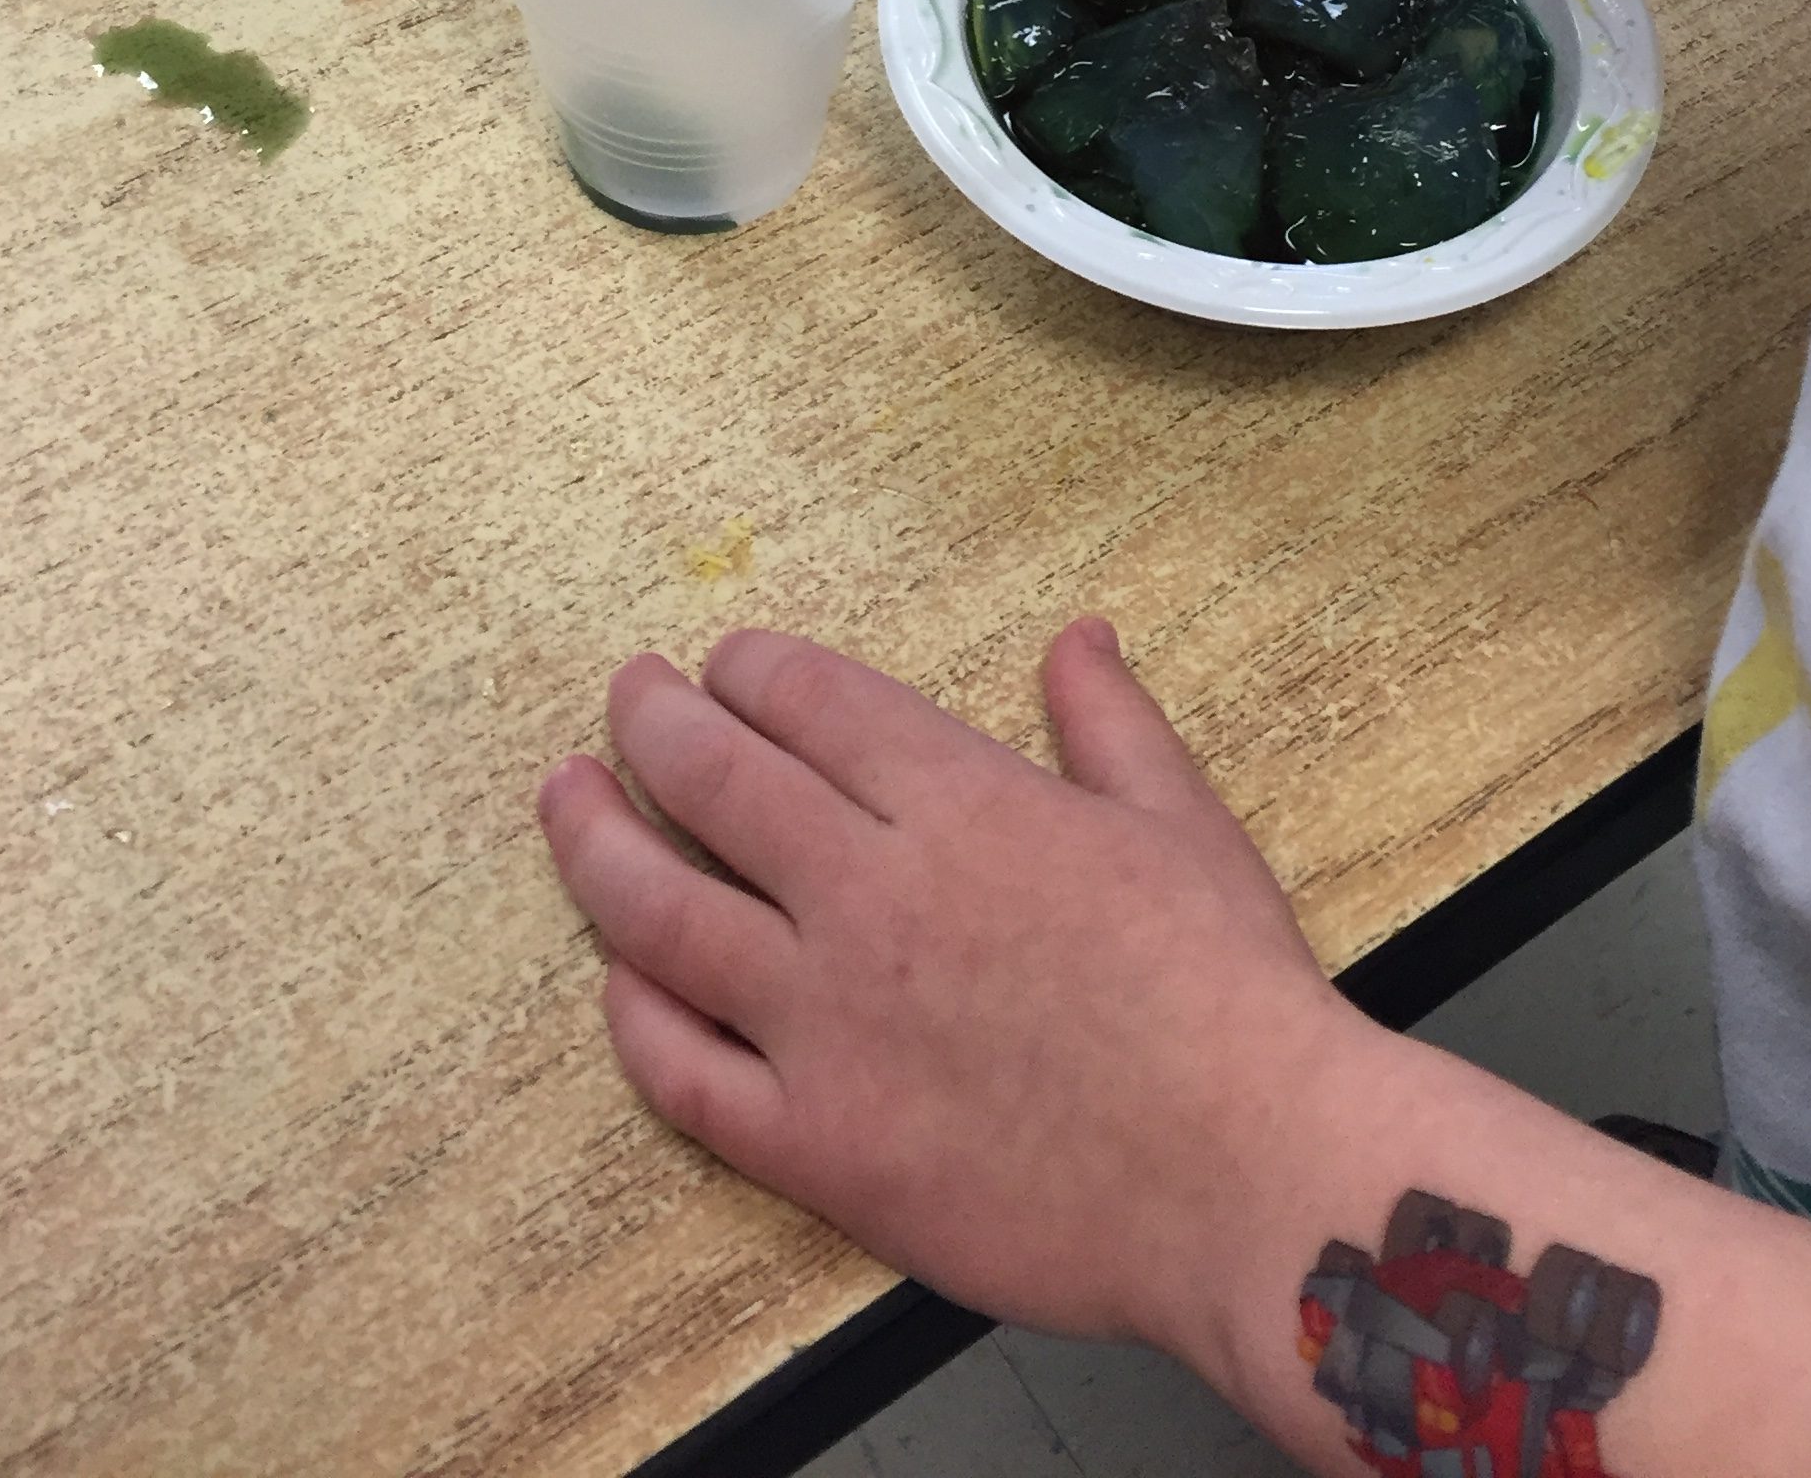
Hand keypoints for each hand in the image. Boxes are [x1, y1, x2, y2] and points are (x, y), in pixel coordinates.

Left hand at [538, 618, 1360, 1371]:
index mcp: (957, 802)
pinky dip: (636, 1019)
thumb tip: (1079, 636)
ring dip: (597, 844)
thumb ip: (1109, 720)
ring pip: (662, 915)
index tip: (724, 662)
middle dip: (654, 720)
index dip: (749, 669)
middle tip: (626, 695)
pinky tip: (618, 982)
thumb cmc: (1226, 997)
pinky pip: (684, 1073)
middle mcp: (869, 896)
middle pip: (715, 781)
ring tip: (566, 799)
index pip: (808, 702)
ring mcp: (828, 1023)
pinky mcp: (818, 1143)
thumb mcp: (1180, 820)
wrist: (1244, 1174)